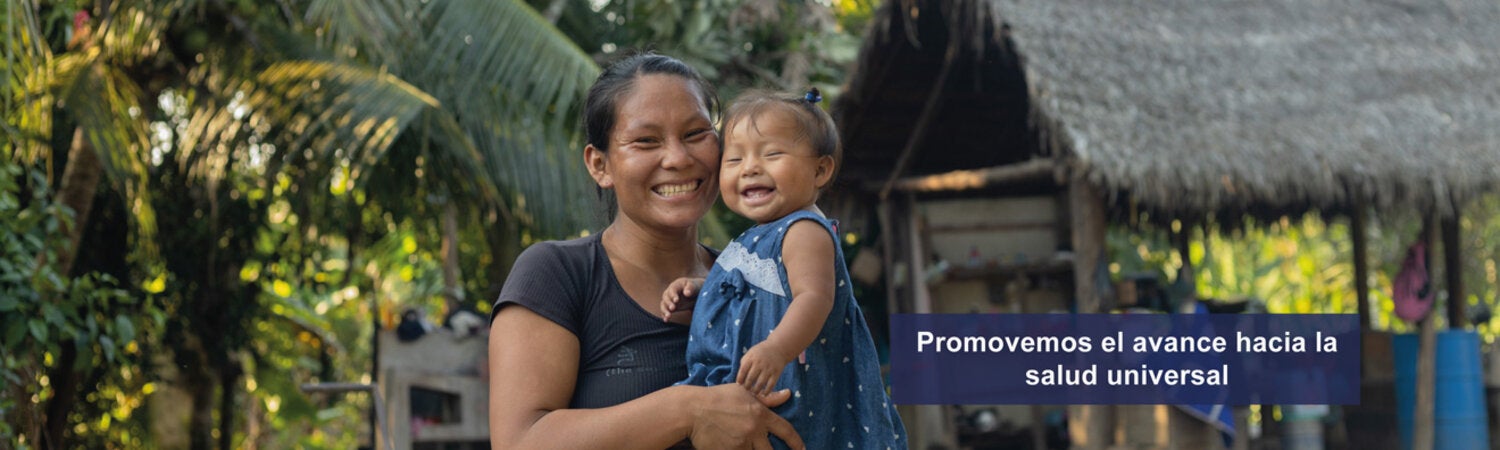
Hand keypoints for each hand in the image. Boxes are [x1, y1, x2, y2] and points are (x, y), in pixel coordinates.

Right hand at [661, 277, 702, 323]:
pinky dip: (664, 315)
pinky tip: (666, 320)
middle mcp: (670, 292)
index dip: (673, 295)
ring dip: (665, 310)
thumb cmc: (695, 288)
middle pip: (666, 297)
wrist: (696, 293)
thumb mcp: (695, 286)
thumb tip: (687, 293)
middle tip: (673, 308)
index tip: (676, 300)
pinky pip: (665, 310)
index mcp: (676, 285)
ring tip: (668, 316)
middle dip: (668, 303)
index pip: (672, 289)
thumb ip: (691, 288)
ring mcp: (669, 299)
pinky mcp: (670, 307)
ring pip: (663, 304)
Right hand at [688, 385, 803, 449]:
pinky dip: (733, 449)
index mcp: (760, 414)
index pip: (786, 430)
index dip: (796, 442)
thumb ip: (768, 399)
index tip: (802, 449)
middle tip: (761, 446)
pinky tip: (725, 443)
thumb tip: (788, 394)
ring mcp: (741, 443)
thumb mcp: (744, 393)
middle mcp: (754, 430)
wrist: (692, 410)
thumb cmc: (718, 398)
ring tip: (734, 437)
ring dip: (747, 448)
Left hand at [737, 342, 794, 396]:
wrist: (778, 348)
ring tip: (754, 393)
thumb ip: (744, 362)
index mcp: (752, 358)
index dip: (740, 379)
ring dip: (756, 390)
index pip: (743, 370)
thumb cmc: (761, 352)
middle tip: (746, 389)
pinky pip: (771, 384)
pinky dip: (767, 391)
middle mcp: (760, 363)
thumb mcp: (751, 352)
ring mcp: (768, 369)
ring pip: (760, 383)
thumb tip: (739, 376)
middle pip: (750, 378)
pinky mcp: (776, 373)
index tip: (739, 384)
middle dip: (747, 386)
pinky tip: (764, 394)